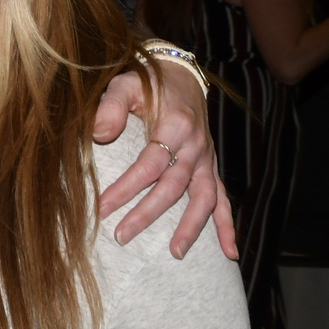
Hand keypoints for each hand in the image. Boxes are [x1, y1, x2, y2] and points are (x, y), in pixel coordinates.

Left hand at [94, 65, 233, 258]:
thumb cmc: (147, 81)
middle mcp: (196, 146)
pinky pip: (222, 199)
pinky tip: (229, 252)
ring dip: (192, 227)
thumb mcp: (125, 83)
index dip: (125, 188)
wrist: (179, 76)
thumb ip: (111, 106)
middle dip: (147, 214)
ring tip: (176, 253)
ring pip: (203, 198)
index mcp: (175, 126)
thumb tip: (99, 134)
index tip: (102, 208)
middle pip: (173, 187)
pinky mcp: (209, 167)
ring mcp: (206, 159)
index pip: (148, 165)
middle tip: (121, 236)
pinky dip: (226, 225)